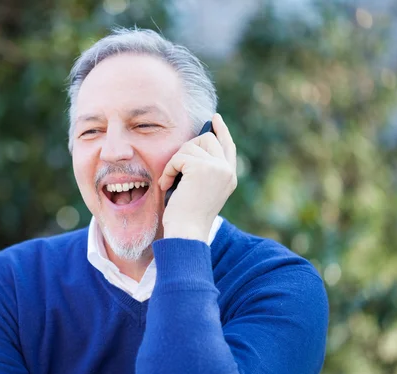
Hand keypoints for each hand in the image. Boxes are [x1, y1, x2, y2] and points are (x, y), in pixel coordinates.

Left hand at [158, 113, 236, 242]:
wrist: (186, 232)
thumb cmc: (187, 217)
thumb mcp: (200, 190)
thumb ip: (203, 169)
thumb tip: (194, 145)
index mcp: (229, 177)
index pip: (227, 146)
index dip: (221, 131)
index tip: (214, 119)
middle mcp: (227, 171)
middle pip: (207, 139)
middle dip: (186, 149)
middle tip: (175, 167)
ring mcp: (217, 168)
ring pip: (190, 146)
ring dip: (174, 163)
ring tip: (170, 182)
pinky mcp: (203, 168)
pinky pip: (179, 157)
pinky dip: (168, 170)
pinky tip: (167, 185)